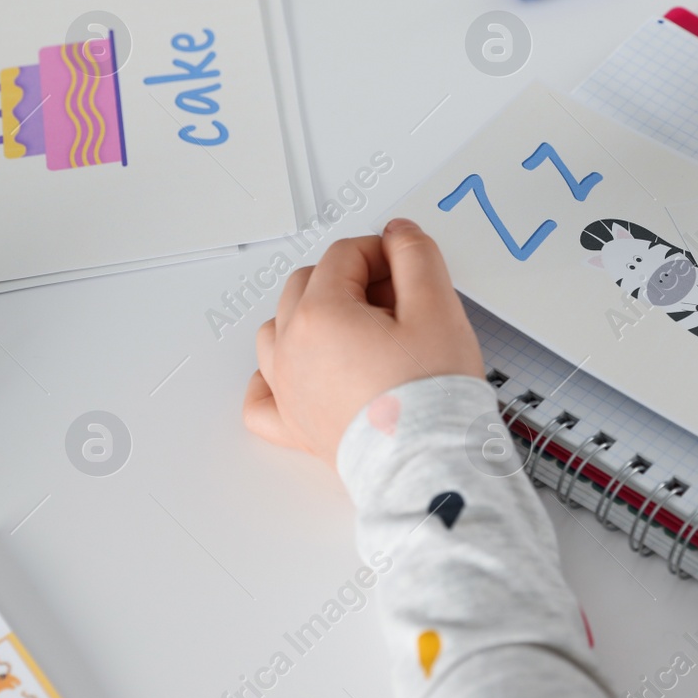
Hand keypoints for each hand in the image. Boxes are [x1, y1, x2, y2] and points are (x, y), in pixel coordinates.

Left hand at [243, 218, 484, 463]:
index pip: (344, 255)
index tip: (411, 268)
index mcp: (320, 313)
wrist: (428, 463)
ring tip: (357, 329)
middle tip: (397, 300)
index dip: (383, 252)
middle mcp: (291, 348)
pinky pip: (260, 396)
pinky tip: (296, 372)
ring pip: (277, 329)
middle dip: (352, 280)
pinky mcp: (294, 426)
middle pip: (308, 284)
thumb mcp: (437, 307)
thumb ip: (416, 256)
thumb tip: (398, 233)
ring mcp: (286, 389)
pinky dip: (272, 377)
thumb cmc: (430, 396)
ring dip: (311, 316)